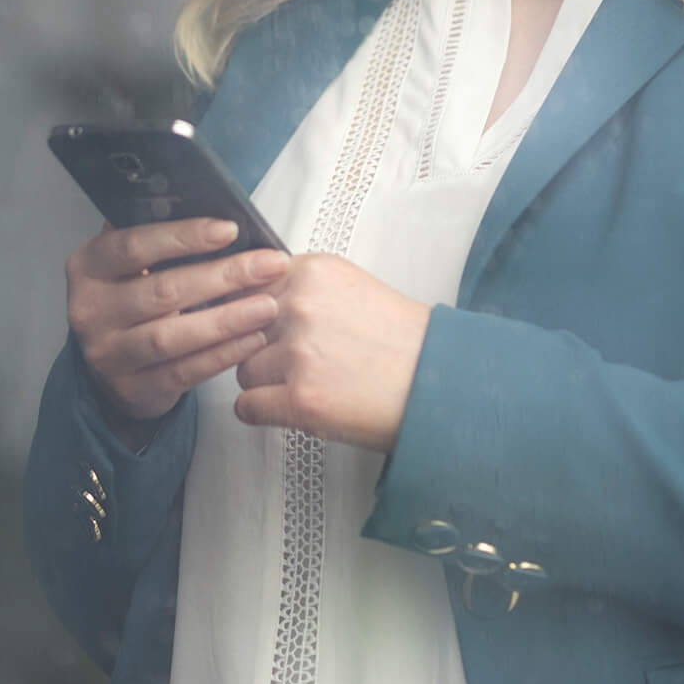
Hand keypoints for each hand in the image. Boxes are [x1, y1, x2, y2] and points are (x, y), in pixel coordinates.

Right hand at [66, 218, 288, 425]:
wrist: (111, 366)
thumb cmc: (132, 300)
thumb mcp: (131, 265)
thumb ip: (159, 240)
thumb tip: (215, 210)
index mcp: (89, 267)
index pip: (134, 246)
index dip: (184, 236)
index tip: (230, 230)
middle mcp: (90, 310)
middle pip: (162, 291)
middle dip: (223, 276)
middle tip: (268, 266)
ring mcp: (109, 354)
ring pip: (172, 336)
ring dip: (227, 319)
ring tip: (268, 306)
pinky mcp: (132, 389)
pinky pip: (183, 372)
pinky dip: (222, 355)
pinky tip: (252, 339)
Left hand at [233, 253, 433, 453]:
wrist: (440, 383)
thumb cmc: (404, 341)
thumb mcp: (353, 288)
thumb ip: (306, 288)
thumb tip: (260, 299)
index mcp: (314, 272)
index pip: (250, 285)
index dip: (256, 311)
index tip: (264, 325)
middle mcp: (302, 307)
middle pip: (243, 328)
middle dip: (261, 346)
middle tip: (291, 360)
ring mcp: (299, 353)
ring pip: (244, 369)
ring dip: (265, 381)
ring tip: (303, 384)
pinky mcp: (300, 398)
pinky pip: (247, 406)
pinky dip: (263, 412)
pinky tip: (290, 407)